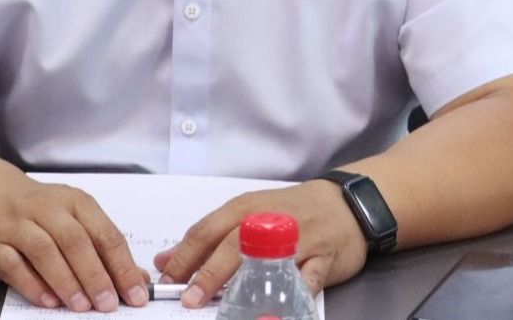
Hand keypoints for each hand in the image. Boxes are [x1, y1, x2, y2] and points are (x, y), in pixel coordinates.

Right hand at [0, 172, 149, 311]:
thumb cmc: (39, 211)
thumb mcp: (73, 218)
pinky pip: (14, 265)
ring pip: (45, 250)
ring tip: (82, 306)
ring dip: (66, 281)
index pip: (104, 234)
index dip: (122, 266)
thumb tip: (135, 278)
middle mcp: (47, 208)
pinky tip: (48, 301)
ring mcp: (18, 224)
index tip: (135, 294)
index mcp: (74, 201)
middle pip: (75, 241)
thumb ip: (102, 247)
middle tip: (108, 303)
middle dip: (94, 275)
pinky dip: (33, 284)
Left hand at [154, 180, 367, 307]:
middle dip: (207, 275)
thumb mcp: (247, 214)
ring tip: (226, 310)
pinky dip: (291, 296)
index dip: (184, 258)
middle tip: (189, 300)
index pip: (206, 231)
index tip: (166, 282)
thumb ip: (209, 237)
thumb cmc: (290, 210)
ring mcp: (296, 240)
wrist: (346, 204)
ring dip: (243, 289)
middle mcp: (267, 221)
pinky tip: (275, 312)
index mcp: (245, 207)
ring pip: (265, 264)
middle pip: (231, 247)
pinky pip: (306, 281)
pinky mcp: (322, 259)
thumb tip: (166, 260)